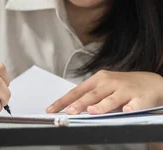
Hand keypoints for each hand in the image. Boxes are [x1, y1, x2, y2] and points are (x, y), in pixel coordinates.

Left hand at [47, 70, 162, 114]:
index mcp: (98, 80)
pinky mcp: (140, 98)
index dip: (63, 101)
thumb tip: (68, 108)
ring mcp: (125, 90)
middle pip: (92, 95)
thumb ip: (88, 97)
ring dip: (101, 106)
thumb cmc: (122, 86)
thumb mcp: (103, 87)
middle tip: (69, 112)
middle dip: (79, 104)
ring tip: (92, 111)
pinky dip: (130, 107)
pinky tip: (126, 110)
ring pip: (111, 99)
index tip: (51, 110)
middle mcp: (110, 83)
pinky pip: (134, 104)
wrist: (151, 82)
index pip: (77, 91)